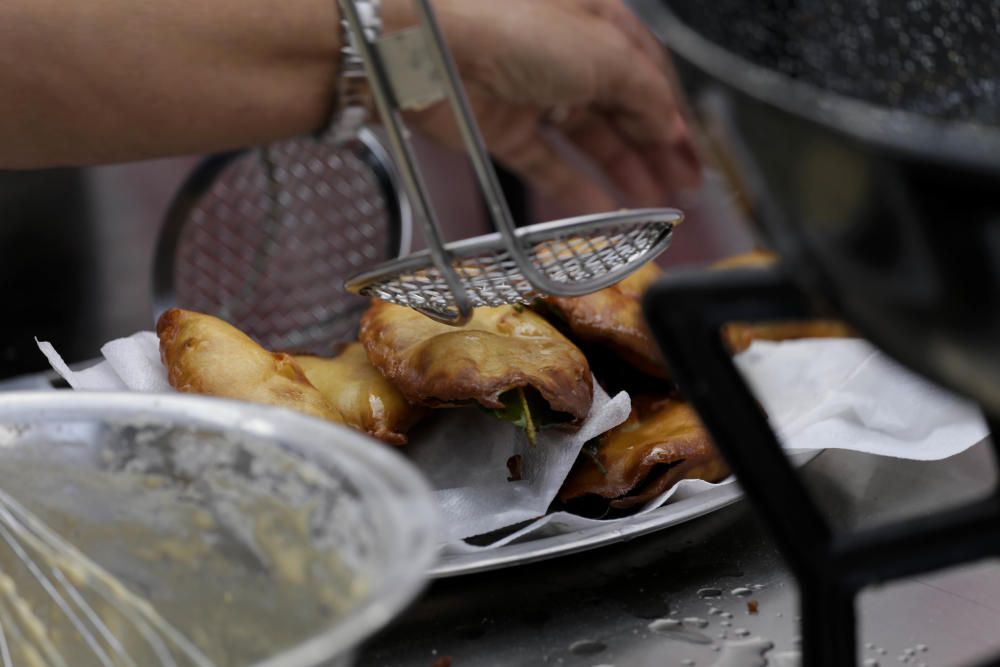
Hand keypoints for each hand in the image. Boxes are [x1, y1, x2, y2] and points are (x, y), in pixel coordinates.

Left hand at [386, 0, 701, 212]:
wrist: (428, 44)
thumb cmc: (512, 23)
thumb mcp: (605, 52)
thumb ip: (646, 94)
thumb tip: (669, 125)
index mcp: (598, 20)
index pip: (648, 73)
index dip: (674, 118)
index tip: (693, 158)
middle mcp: (567, 54)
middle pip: (622, 109)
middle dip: (655, 150)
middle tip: (683, 189)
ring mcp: (533, 92)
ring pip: (588, 138)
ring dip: (623, 171)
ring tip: (652, 204)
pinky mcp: (503, 128)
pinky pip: (548, 163)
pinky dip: (577, 187)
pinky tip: (605, 209)